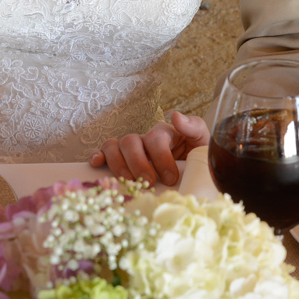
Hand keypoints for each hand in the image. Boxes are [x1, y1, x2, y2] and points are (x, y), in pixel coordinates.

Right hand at [90, 112, 209, 185]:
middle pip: (132, 141)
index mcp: (165, 133)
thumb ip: (194, 127)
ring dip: (118, 164)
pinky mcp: (120, 159)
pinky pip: (103, 152)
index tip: (171, 179)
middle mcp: (144, 138)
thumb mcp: (202, 141)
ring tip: (128, 182)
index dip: (161, 158)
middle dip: (138, 163)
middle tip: (148, 182)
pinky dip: (97, 156)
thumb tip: (175, 116)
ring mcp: (130, 148)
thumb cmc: (195, 157)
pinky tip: (96, 165)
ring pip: (114, 146)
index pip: (156, 139)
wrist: (192, 171)